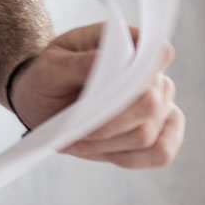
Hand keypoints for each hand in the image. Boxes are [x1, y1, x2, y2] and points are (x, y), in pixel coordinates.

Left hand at [9, 23, 184, 168]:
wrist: (42, 100)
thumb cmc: (49, 76)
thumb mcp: (51, 65)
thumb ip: (80, 63)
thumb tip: (110, 61)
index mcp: (131, 46)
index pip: (157, 53)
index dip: (143, 72)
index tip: (108, 88)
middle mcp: (154, 76)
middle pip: (150, 104)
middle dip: (108, 121)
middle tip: (75, 126)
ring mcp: (162, 106)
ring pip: (148, 135)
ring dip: (107, 143)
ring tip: (76, 140)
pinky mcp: (161, 134)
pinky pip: (160, 153)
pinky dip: (129, 159)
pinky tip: (102, 152)